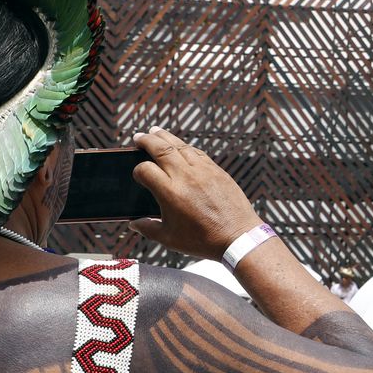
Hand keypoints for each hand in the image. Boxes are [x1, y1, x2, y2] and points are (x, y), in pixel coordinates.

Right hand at [127, 128, 262, 259]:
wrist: (238, 236)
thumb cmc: (204, 240)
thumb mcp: (170, 239)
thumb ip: (148, 229)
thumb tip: (134, 223)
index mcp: (170, 192)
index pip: (145, 169)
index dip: (138, 171)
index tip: (138, 175)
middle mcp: (186, 176)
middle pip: (161, 149)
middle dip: (146, 140)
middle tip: (138, 136)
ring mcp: (203, 171)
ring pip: (181, 146)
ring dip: (166, 137)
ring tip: (155, 132)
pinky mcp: (217, 171)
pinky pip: (198, 152)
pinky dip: (186, 146)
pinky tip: (180, 146)